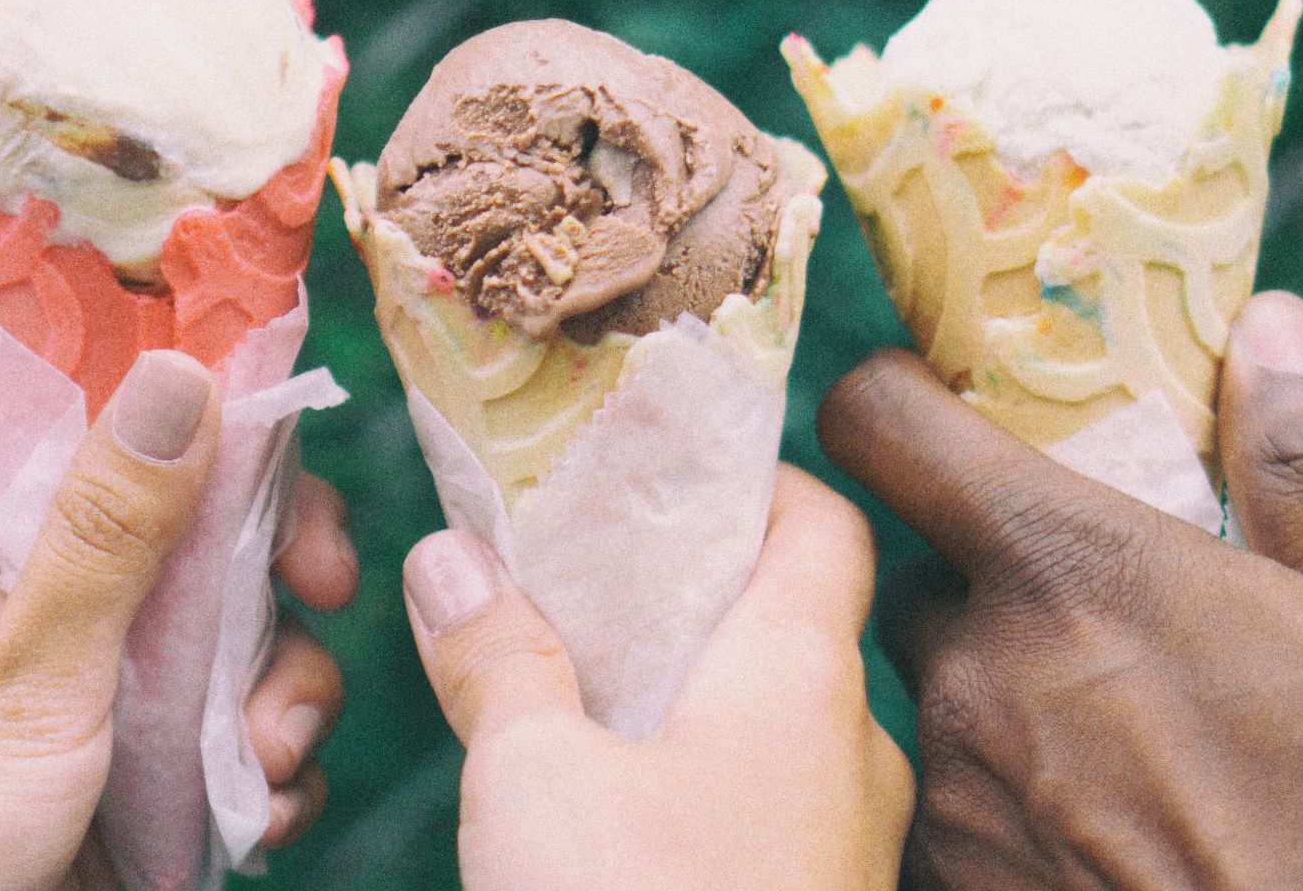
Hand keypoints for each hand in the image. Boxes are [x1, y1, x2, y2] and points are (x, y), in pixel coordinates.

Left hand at [0, 351, 359, 889]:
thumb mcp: (17, 674)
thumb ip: (108, 529)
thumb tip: (183, 368)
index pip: (47, 371)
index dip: (147, 341)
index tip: (257, 354)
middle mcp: (32, 577)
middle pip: (181, 489)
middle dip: (271, 536)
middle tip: (323, 580)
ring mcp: (91, 666)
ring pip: (231, 610)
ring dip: (283, 676)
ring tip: (268, 757)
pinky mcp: (136, 752)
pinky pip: (237, 714)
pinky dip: (269, 756)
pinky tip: (260, 807)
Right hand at [403, 464, 912, 890]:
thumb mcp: (533, 777)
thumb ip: (497, 655)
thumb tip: (452, 558)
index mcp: (802, 673)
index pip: (822, 519)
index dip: (750, 474)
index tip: (661, 463)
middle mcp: (849, 745)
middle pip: (789, 614)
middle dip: (687, 581)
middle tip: (585, 560)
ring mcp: (843, 838)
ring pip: (771, 716)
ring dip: (682, 680)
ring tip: (575, 665)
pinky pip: (763, 799)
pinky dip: (695, 765)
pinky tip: (609, 788)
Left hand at [820, 291, 1302, 889]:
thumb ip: (1302, 470)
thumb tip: (1272, 332)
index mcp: (1067, 570)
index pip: (878, 425)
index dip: (893, 404)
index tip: (935, 410)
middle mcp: (976, 675)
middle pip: (922, 578)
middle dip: (991, 584)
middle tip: (1105, 622)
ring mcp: (954, 797)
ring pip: (939, 701)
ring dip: (1008, 702)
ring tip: (1139, 753)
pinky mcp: (951, 890)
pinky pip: (951, 813)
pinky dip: (1009, 808)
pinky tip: (1111, 840)